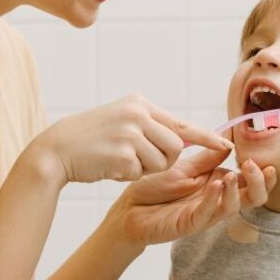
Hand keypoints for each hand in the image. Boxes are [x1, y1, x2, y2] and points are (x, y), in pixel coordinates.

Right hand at [29, 95, 230, 186]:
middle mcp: (138, 114)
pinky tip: (108, 166)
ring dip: (145, 170)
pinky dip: (127, 176)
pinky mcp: (123, 153)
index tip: (225, 146)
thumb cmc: (88, 140)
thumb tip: (182, 138)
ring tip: (119, 160)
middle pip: (176, 147)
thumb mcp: (120, 121)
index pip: (180, 122)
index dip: (205, 137)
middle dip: (163, 161)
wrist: (54, 150)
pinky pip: (141, 174)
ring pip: (162, 162)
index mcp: (139, 104)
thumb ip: (149, 125)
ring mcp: (130, 132)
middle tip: (136, 160)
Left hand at [109, 145, 275, 247]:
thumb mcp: (185, 166)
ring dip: (236, 190)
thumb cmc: (156, 187)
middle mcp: (217, 200)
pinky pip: (207, 213)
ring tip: (230, 174)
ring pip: (234, 208)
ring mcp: (205, 214)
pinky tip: (216, 184)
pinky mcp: (190, 224)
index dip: (262, 172)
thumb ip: (208, 157)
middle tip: (253, 166)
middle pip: (253, 198)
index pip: (251, 181)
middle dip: (259, 183)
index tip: (262, 158)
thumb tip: (230, 140)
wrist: (129, 207)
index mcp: (220, 185)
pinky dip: (214, 199)